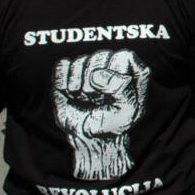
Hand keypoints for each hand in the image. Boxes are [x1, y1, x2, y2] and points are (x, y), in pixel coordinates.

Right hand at [52, 50, 150, 180]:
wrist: (89, 138)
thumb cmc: (113, 124)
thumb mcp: (128, 112)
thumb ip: (122, 90)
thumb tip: (98, 75)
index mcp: (131, 72)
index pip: (124, 56)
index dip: (116, 72)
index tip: (112, 92)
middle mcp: (110, 66)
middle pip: (100, 56)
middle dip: (96, 81)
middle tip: (96, 99)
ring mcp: (89, 69)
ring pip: (81, 60)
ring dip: (79, 84)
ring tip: (83, 98)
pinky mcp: (69, 74)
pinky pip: (63, 65)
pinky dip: (63, 81)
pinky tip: (70, 93)